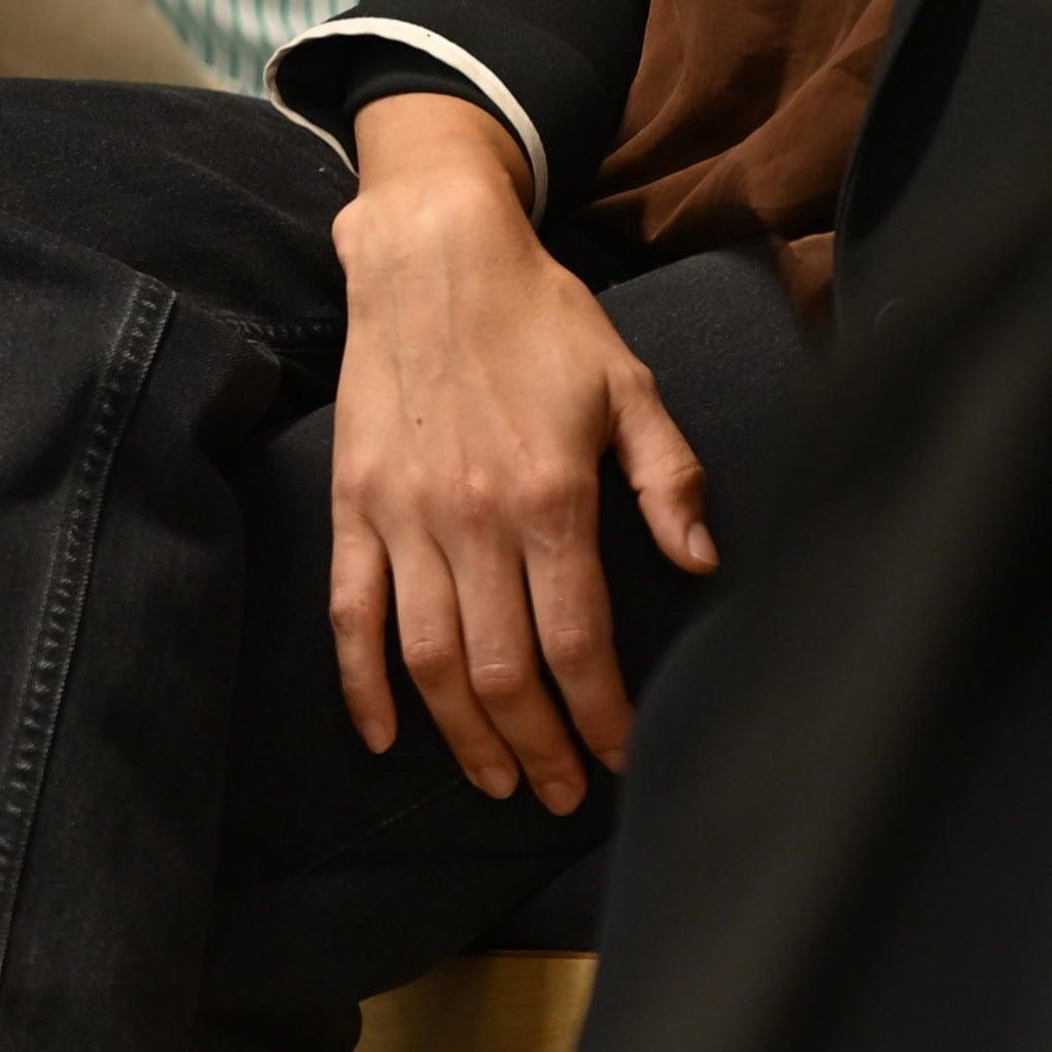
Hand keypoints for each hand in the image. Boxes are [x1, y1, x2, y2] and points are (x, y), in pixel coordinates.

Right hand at [326, 93, 717, 813]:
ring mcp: (402, 515)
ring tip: (494, 779)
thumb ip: (670, 481)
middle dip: (535, 747)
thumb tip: (701, 567)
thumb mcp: (632, 387)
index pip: (577, 642)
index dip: (601, 716)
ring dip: (462, 733)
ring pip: (428, 656)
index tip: (620, 758)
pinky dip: (363, 681)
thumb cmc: (542, 320)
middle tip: (558, 795)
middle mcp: (472, 518)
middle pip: (501, 669)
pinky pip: (351, 611)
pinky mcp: (353, 503)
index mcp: (551, 496)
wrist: (430, 256)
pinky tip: (386, 735)